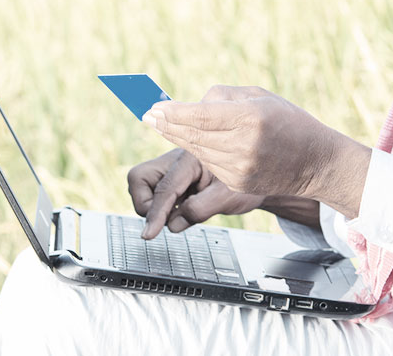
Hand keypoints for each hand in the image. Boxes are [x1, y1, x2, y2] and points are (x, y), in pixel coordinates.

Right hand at [127, 148, 264, 238]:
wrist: (254, 180)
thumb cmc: (244, 185)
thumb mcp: (228, 198)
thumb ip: (200, 210)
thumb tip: (172, 225)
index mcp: (191, 159)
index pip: (164, 188)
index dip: (155, 213)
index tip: (148, 234)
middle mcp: (176, 161)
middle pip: (138, 178)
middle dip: (146, 203)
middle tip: (168, 217)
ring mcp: (170, 169)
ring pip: (141, 186)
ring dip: (153, 206)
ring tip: (181, 212)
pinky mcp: (170, 180)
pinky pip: (152, 193)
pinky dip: (161, 207)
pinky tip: (181, 209)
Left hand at [142, 85, 370, 218]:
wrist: (315, 161)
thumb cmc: (289, 122)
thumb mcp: (260, 96)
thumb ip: (223, 97)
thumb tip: (191, 105)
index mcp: (249, 119)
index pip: (200, 116)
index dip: (173, 113)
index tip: (153, 108)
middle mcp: (243, 146)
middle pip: (193, 135)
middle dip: (166, 125)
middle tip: (148, 115)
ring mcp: (239, 169)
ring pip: (196, 151)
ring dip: (177, 137)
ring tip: (161, 124)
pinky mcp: (236, 184)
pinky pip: (207, 165)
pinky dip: (196, 152)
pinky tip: (188, 140)